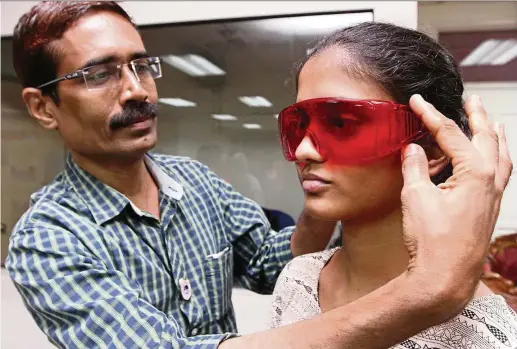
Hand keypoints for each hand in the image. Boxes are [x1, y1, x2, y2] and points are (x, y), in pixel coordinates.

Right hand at [400, 94, 512, 315]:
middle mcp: (492, 180)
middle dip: (476, 115)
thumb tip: (412, 149)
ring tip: (491, 122)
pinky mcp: (489, 208)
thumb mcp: (416, 196)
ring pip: (501, 155)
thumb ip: (415, 167)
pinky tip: (492, 161)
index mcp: (476, 172)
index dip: (431, 114)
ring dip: (494, 135)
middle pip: (486, 137)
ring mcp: (494, 196)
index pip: (450, 134)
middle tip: (470, 99)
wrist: (445, 276)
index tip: (418, 101)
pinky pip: (502, 173)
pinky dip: (499, 158)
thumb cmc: (433, 240)